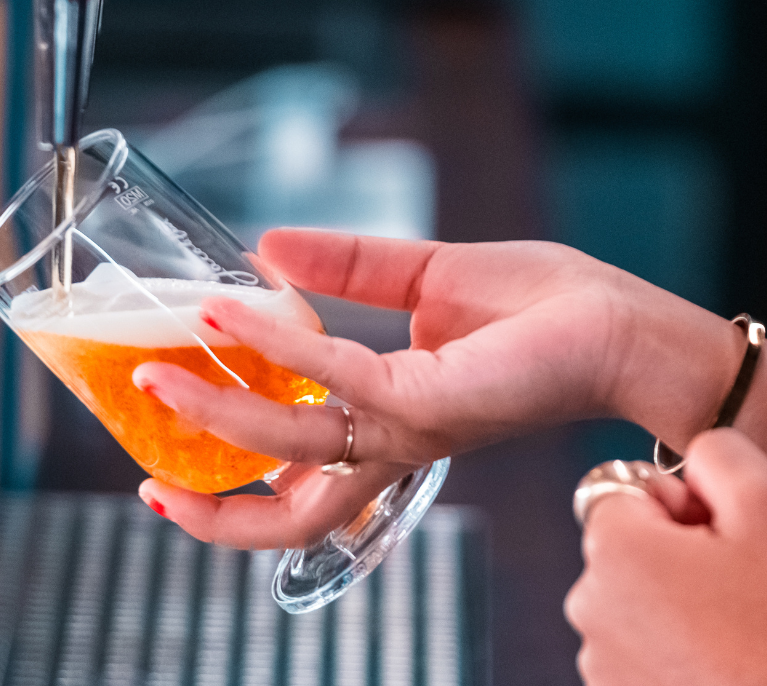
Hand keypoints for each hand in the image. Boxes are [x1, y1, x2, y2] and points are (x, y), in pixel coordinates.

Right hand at [133, 228, 730, 547]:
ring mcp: (409, 428)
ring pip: (293, 450)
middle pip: (289, 516)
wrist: (620, 321)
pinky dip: (279, 346)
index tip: (167, 460)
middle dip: (211, 510)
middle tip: (146, 478)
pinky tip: (236, 310)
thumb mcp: (426, 275)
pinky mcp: (429, 400)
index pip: (300, 478)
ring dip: (217, 414)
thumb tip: (269, 250)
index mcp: (389, 421)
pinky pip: (335, 378)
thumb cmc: (546, 307)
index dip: (232, 482)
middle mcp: (393, 441)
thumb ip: (348, 268)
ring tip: (155, 375)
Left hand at [564, 429, 766, 685]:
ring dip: (675, 602)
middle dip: (677, 552)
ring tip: (732, 628)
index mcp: (613, 546)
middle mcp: (587, 603)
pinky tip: (717, 659)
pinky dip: (672, 648)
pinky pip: (640, 648)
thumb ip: (719, 452)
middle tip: (736, 583)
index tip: (721, 537)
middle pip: (629, 544)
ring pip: (636, 600)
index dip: (681, 503)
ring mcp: (597, 659)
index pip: (628, 487)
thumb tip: (695, 457)